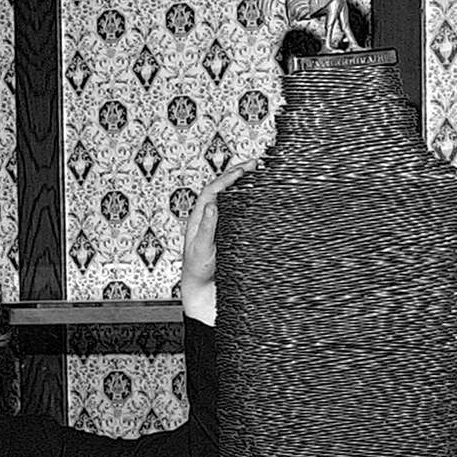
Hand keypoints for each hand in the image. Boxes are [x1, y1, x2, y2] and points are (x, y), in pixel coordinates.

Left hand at [179, 160, 256, 326]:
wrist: (203, 292)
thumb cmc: (199, 273)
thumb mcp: (201, 250)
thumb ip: (206, 228)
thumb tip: (211, 205)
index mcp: (197, 219)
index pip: (212, 191)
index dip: (227, 178)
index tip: (243, 170)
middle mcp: (207, 219)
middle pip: (221, 190)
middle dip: (237, 174)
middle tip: (255, 163)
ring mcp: (218, 225)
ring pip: (230, 199)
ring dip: (242, 184)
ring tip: (258, 172)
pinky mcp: (228, 233)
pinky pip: (237, 211)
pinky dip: (247, 200)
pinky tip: (258, 197)